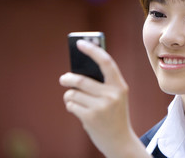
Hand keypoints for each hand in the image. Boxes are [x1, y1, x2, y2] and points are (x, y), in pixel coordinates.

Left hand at [59, 40, 149, 157]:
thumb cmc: (114, 114)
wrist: (120, 140)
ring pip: (73, 93)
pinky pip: (71, 105)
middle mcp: (112, 95)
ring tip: (73, 99)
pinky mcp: (90, 117)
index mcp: (120, 86)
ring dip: (69, 95)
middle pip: (81, 79)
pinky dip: (70, 106)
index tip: (80, 43)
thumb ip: (102, 83)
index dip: (93, 50)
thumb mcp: (115, 96)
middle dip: (68, 79)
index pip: (106, 62)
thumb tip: (77, 69)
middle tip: (63, 79)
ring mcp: (101, 107)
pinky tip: (78, 110)